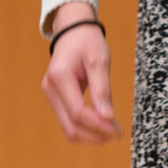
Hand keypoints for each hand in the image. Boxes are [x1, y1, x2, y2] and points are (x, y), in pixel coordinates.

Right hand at [41, 1, 120, 142]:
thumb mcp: (99, 61)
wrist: (73, 31)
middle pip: (70, 127)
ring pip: (68, 128)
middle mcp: (50, 89)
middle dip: (95, 136)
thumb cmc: (87, 42)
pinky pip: (68, 121)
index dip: (98, 126)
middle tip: (118, 134)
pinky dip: (85, 128)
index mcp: (59, 77)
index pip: (78, 113)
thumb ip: (102, 89)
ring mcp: (50, 95)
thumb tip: (107, 117)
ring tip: (112, 132)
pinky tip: (102, 125)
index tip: (118, 130)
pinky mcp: (55, 99)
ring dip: (90, 135)